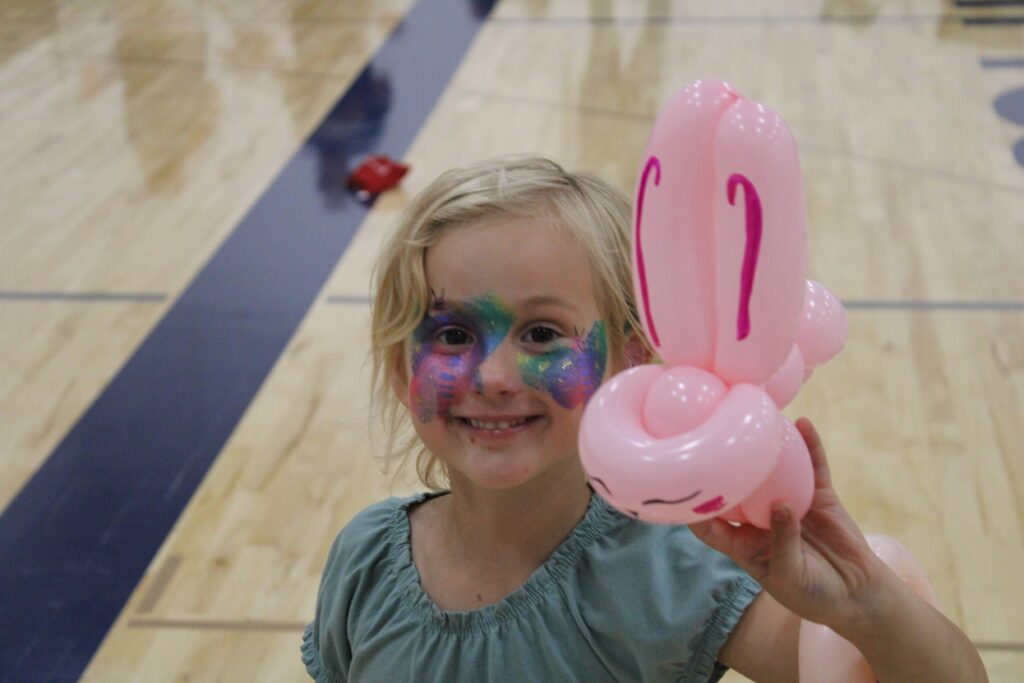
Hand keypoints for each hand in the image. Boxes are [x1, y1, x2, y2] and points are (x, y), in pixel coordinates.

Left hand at [690, 418, 888, 633]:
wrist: (856, 594)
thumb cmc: (812, 593)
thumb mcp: (789, 575)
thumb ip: (782, 541)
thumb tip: (779, 505)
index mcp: (743, 543)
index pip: (709, 524)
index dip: (692, 507)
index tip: (680, 485)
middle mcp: (759, 518)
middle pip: (735, 488)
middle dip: (722, 466)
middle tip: (708, 437)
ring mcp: (788, 503)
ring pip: (771, 471)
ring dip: (763, 448)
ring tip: (751, 420)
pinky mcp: (817, 497)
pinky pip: (812, 467)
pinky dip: (810, 446)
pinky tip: (804, 424)